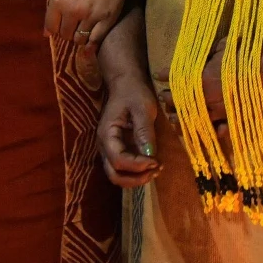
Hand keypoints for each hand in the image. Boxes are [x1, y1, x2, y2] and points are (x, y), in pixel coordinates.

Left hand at [45, 0, 127, 55]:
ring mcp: (90, 16)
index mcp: (59, 0)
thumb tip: (47, 34)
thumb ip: (53, 8)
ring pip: (79, 39)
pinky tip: (90, 45)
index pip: (51, 27)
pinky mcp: (106, 19)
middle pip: (65, 34)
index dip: (54, 29)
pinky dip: (91, 45)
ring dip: (79, 37)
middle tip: (73, 26)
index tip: (59, 27)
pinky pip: (95, 39)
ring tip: (83, 30)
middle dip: (67, 32)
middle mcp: (73, 10)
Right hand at [97, 73, 159, 187]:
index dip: (137, 165)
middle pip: (114, 175)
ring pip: (118, 175)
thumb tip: (149, 155)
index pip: (118, 160)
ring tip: (157, 169)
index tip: (156, 161)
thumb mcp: (142, 108)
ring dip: (137, 178)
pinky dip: (137, 171)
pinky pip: (125, 168)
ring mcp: (111, 149)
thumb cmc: (133, 92)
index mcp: (107, 135)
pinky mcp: (119, 149)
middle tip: (157, 170)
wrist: (126, 83)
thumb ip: (144, 132)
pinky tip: (153, 164)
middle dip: (135, 178)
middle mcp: (105, 146)